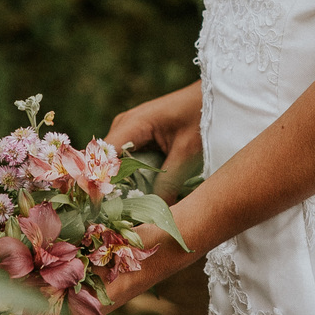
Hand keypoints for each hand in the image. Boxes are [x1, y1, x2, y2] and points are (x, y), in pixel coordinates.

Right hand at [106, 79, 201, 203]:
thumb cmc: (200, 120)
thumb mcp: (186, 154)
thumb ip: (168, 184)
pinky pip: (125, 160)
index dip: (102, 183)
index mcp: (132, 124)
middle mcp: (123, 125)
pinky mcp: (136, 136)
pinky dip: (131, 177)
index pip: (104, 157)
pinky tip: (140, 194)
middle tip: (120, 213)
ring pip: (114, 163)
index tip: (107, 208)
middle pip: (105, 162)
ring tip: (130, 207)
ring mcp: (128, 130)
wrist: (212, 100)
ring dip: (121, 184)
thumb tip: (154, 214)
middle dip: (110, 188)